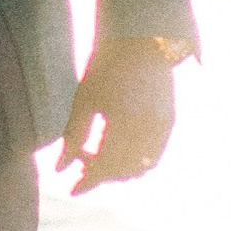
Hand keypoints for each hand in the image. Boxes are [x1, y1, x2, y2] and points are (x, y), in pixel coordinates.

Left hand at [58, 37, 176, 193]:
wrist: (141, 41)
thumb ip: (72, 137)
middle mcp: (148, 127)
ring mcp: (163, 126)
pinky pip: (154, 156)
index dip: (88, 181)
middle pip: (122, 171)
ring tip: (97, 157)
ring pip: (140, 168)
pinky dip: (136, 161)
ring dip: (118, 171)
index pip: (105, 165)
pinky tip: (117, 151)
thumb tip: (59, 169)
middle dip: (100, 174)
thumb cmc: (106, 66)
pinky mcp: (170, 122)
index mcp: (124, 119)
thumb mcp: (84, 100)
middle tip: (80, 166)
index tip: (71, 189)